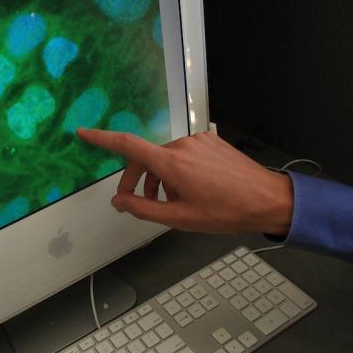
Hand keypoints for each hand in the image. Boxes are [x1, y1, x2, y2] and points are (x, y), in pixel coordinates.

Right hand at [76, 129, 293, 234]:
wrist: (268, 199)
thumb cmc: (226, 212)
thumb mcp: (180, 219)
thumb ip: (143, 209)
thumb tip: (118, 201)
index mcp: (171, 164)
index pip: (127, 146)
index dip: (101, 139)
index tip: (83, 133)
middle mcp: (182, 146)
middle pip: (146, 158)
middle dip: (137, 180)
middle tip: (135, 203)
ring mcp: (198, 141)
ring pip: (166, 159)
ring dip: (160, 179)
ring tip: (173, 203)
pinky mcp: (210, 141)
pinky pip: (184, 154)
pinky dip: (178, 171)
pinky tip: (191, 191)